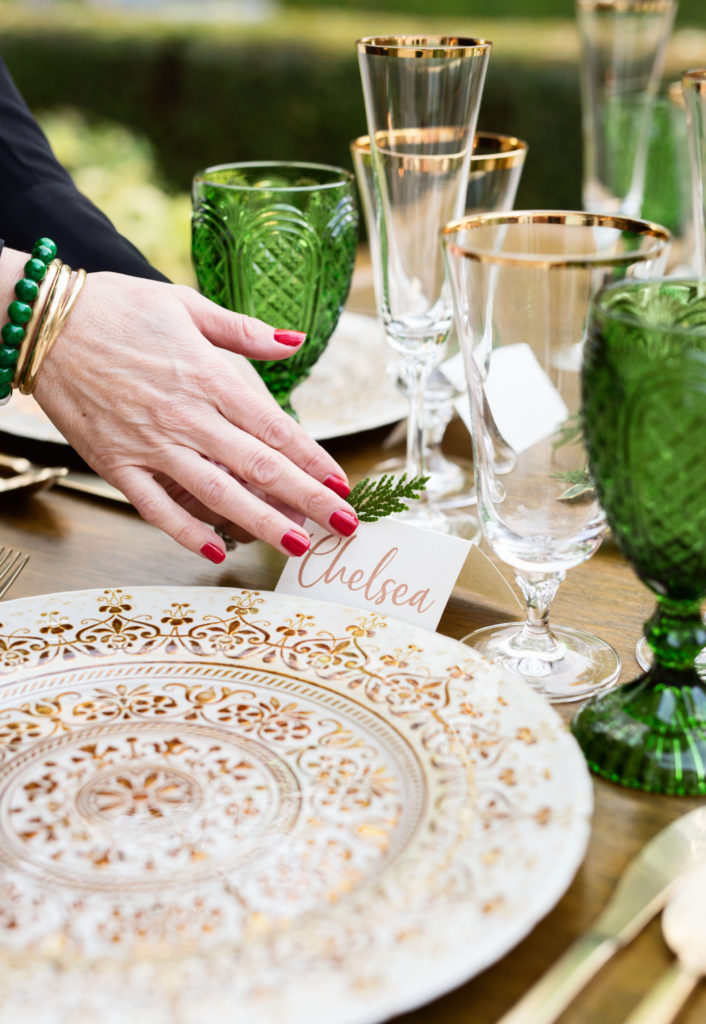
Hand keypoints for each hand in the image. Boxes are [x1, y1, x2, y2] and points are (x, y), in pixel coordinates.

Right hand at [33, 271, 358, 561]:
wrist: (43, 321)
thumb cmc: (116, 307)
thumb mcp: (185, 305)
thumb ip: (244, 330)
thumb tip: (294, 340)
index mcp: (209, 377)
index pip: (275, 428)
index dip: (313, 459)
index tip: (342, 483)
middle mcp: (187, 417)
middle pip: (259, 468)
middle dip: (308, 499)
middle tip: (345, 525)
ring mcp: (151, 445)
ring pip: (217, 494)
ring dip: (263, 523)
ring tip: (300, 545)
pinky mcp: (116, 465)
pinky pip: (156, 508)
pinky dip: (186, 533)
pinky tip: (216, 552)